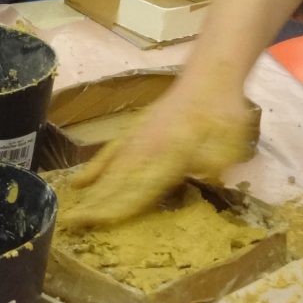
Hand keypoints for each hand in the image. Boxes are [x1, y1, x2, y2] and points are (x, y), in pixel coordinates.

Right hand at [63, 85, 259, 228]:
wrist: (210, 77)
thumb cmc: (223, 113)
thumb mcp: (230, 144)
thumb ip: (214, 165)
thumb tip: (205, 179)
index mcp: (170, 155)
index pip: (138, 188)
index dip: (117, 206)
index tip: (96, 222)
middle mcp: (147, 149)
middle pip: (117, 182)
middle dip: (95, 204)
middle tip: (71, 224)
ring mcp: (137, 139)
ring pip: (110, 170)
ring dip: (91, 192)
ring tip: (73, 211)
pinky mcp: (134, 131)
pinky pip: (110, 153)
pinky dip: (94, 168)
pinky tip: (80, 182)